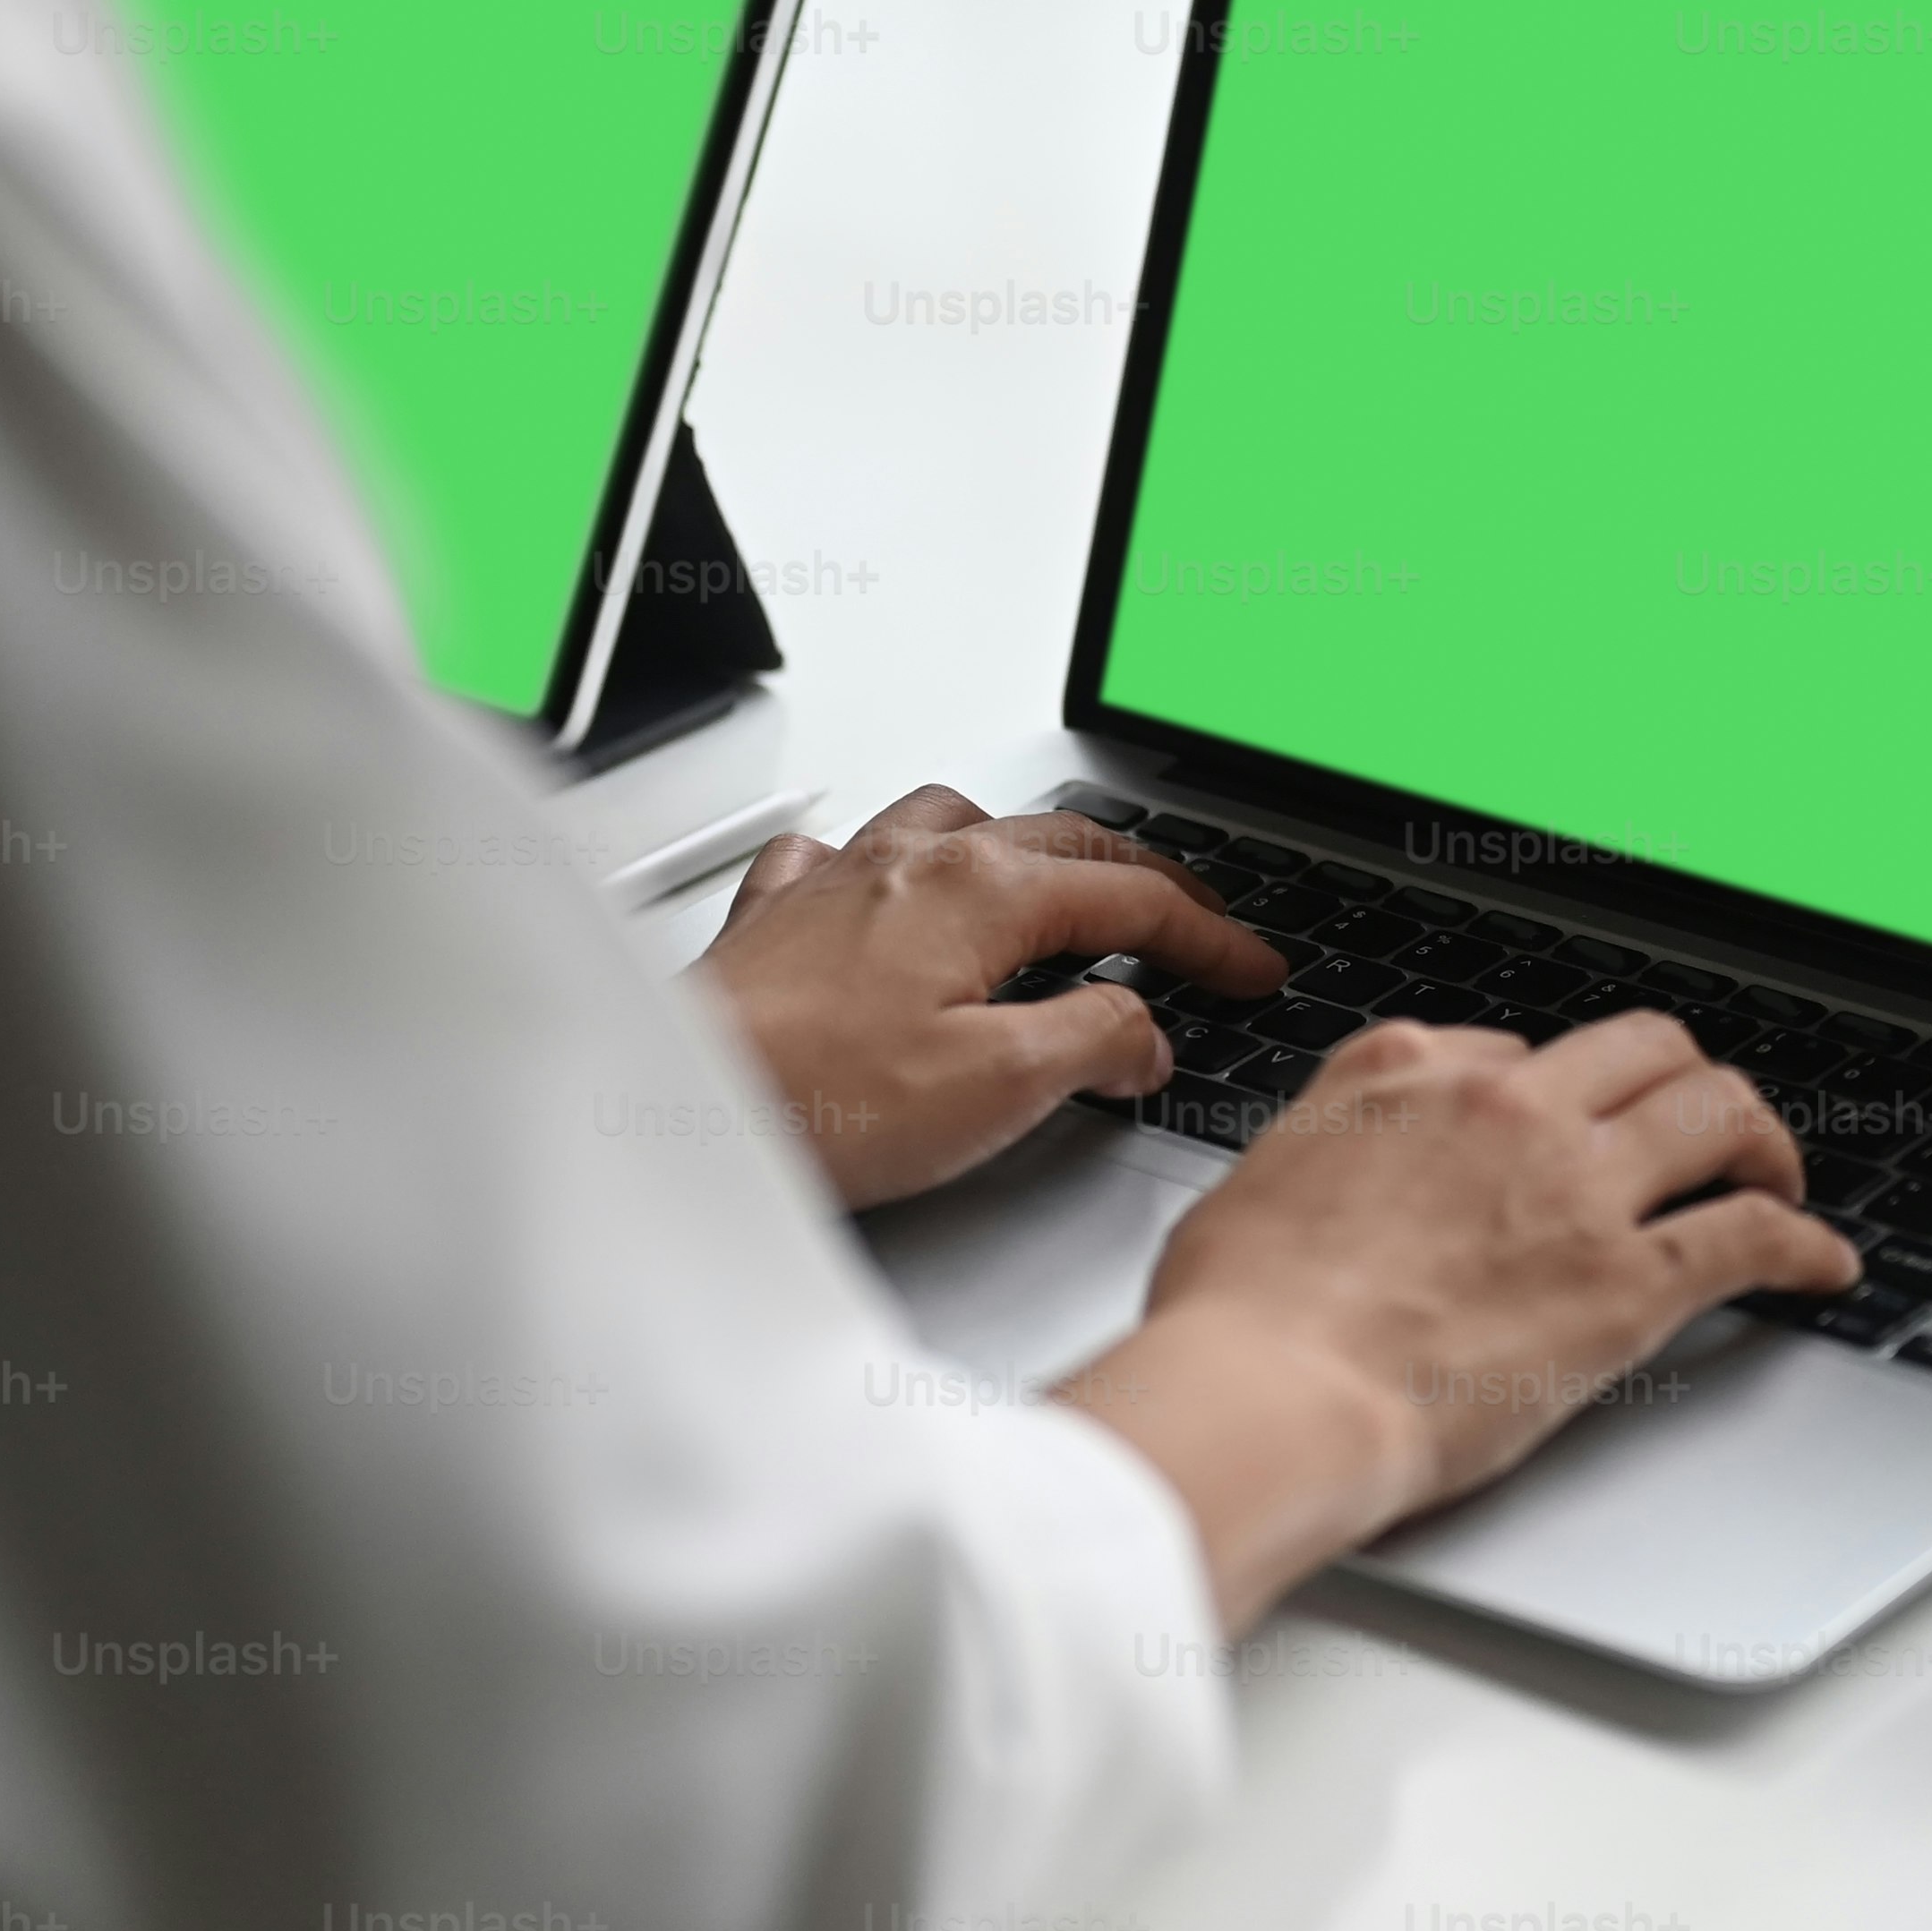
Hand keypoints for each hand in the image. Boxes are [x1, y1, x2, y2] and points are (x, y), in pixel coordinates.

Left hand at [695, 785, 1278, 1208]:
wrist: (678, 1108)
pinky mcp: (781, 917)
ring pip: (958, 822)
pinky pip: (850, 853)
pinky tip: (891, 898)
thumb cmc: (817, 1099)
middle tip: (1194, 927)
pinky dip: (895, 867)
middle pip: (1061, 841)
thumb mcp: (998, 1088)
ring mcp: (842, 877)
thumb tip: (1143, 1029)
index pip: (1134, 896)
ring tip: (1056, 890)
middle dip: (1144, 881)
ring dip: (1025, 849)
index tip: (1253, 970)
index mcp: (981, 890)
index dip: (1211, 936)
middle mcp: (912, 860)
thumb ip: (1093, 1042)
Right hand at [1057, 1012, 1856, 1629]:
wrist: (1270, 1392)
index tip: (1570, 1131)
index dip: (1555, 1091)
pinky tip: (1821, 1263)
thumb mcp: (1261, 1176)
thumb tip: (1345, 1159)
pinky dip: (1803, 1244)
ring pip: (1716, 1110)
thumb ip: (1329, 1142)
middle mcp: (1506, 1104)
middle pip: (1643, 1047)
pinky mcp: (1628, 1280)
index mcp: (1408, 1070)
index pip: (1517, 1045)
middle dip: (1682, 1080)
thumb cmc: (1239, 1316)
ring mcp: (1576, 1186)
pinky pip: (1751, 1236)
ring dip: (1760, 1139)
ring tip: (1776, 1176)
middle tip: (1699, 1127)